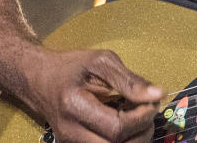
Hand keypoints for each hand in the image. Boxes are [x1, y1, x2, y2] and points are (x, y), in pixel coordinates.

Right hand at [22, 48, 162, 142]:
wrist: (39, 79)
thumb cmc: (71, 67)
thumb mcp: (101, 62)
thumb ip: (130, 80)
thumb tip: (157, 94)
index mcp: (74, 106)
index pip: (117, 128)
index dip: (142, 118)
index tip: (152, 102)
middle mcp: (70, 131)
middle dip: (141, 133)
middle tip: (149, 112)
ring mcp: (70, 142)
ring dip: (134, 139)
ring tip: (139, 119)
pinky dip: (123, 140)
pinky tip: (127, 126)